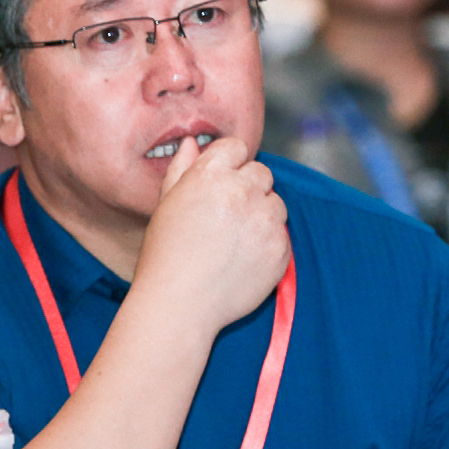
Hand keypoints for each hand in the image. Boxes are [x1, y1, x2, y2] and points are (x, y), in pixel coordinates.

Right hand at [133, 135, 289, 335]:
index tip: (220, 186)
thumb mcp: (166, 206)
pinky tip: (242, 260)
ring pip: (276, 203)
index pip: (236, 148)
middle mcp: (241, 191)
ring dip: (261, 216)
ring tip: (233, 242)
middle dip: (248, 189)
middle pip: (261, 173)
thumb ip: (182, 169)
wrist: (179, 305)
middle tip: (226, 219)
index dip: (229, 166)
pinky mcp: (280, 248)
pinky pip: (282, 235)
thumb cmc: (165, 256)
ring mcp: (265, 220)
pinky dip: (268, 244)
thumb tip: (192, 143)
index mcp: (210, 175)